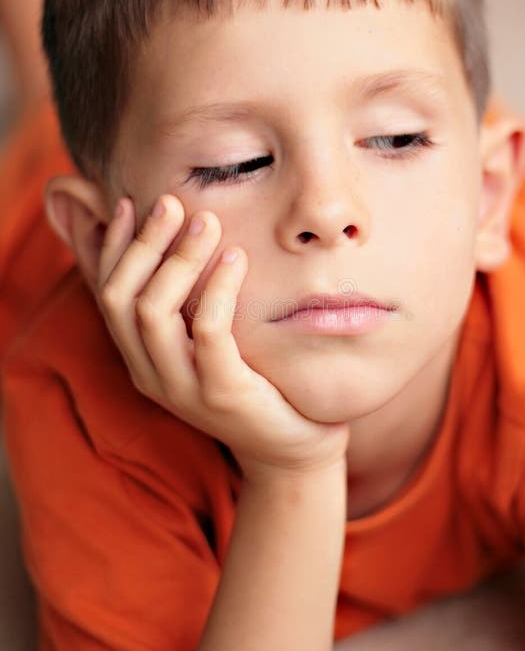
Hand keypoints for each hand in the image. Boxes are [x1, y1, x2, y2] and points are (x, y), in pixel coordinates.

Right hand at [96, 193, 349, 483]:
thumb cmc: (254, 381)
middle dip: (143, 243)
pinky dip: (218, 289)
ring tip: (208, 221)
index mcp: (141, 358)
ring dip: (178, 259)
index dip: (112, 246)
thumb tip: (177, 244)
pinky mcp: (222, 394)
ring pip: (153, 311)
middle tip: (173, 202)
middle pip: (120, 298)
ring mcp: (183, 388)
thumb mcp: (210, 341)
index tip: (128, 202)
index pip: (107, 294)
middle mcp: (150, 373)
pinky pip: (207, 332)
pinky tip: (238, 258)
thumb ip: (188, 302)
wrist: (292, 448)